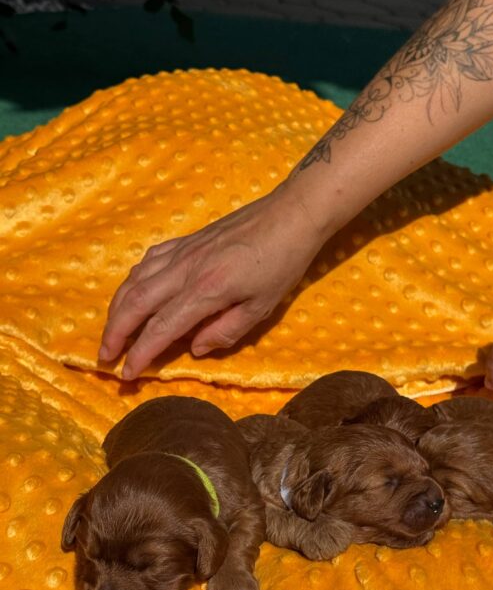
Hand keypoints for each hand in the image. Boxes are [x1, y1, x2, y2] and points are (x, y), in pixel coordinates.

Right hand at [98, 182, 325, 378]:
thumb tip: (194, 348)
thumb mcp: (262, 308)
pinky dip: (132, 280)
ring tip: (112, 331)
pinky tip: (132, 292)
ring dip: (117, 308)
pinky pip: (147, 261)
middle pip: (135, 304)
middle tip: (104, 357)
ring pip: (135, 281)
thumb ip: (226, 331)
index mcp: (206, 291)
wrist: (290, 215)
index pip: (162, 328)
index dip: (141, 354)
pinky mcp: (186, 240)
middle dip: (115, 334)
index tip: (127, 374)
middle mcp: (185, 270)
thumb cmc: (282, 264)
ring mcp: (182, 252)